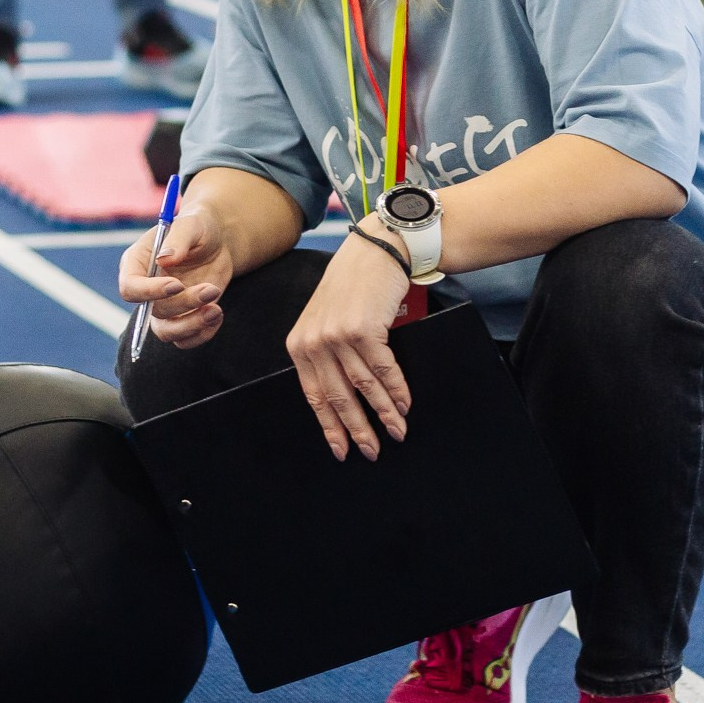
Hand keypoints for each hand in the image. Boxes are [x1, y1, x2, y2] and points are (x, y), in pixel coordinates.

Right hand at [119, 208, 235, 349]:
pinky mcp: (183, 317)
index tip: (177, 285)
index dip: (150, 291)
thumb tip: (165, 258)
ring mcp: (164, 306)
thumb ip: (178, 238)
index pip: (130, 288)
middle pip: (154, 311)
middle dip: (185, 304)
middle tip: (211, 289)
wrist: (219, 240)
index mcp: (137, 263)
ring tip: (216, 310)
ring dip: (192, 325)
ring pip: (166, 333)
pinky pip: (185, 340)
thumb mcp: (191, 224)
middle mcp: (146, 289)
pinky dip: (202, 334)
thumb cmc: (199, 226)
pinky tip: (217, 314)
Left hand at [284, 229, 412, 460]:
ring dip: (383, 413)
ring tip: (396, 432)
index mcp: (299, 344)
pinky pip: (383, 369)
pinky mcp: (363, 328)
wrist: (374, 251)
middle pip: (339, 397)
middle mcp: (314, 341)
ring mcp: (337, 335)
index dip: (330, 426)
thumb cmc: (353, 287)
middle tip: (372, 451)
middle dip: (358, 429)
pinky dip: (396, 390)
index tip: (342, 450)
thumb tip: (342, 398)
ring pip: (363, 386)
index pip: (314, 395)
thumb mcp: (326, 319)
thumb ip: (326, 354)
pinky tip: (404, 405)